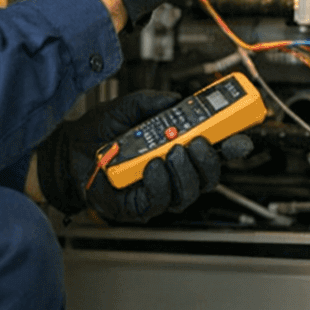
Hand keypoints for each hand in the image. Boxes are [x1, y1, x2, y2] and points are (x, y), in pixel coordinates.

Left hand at [36, 91, 253, 223]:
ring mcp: (157, 192)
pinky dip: (160, 182)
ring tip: (172, 151)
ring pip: (188, 192)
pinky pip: (159, 201)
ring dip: (185, 171)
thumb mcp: (131, 108)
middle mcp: (171, 173)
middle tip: (198, 141)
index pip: (212, 151)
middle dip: (210, 160)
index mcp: (175, 148)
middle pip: (207, 177)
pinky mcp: (138, 207)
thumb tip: (179, 102)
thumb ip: (155, 103)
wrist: (68, 151)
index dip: (230, 146)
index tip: (241, 137)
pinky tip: (152, 167)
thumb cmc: (99, 133)